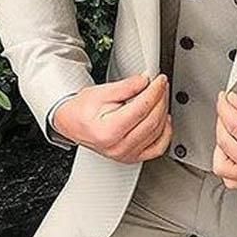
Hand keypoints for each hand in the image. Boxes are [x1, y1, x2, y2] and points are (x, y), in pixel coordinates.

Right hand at [52, 73, 172, 163]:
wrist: (71, 124)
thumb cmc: (81, 111)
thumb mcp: (100, 92)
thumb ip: (125, 87)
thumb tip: (145, 81)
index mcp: (108, 131)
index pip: (141, 108)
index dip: (154, 91)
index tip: (159, 80)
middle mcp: (118, 147)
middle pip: (152, 120)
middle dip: (160, 98)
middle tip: (161, 85)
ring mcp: (126, 155)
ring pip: (157, 133)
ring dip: (163, 112)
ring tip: (160, 97)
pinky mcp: (132, 157)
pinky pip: (158, 148)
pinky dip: (165, 133)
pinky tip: (163, 119)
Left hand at [213, 90, 236, 188]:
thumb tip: (234, 102)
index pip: (233, 125)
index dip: (225, 108)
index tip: (224, 98)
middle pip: (224, 141)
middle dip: (223, 120)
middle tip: (229, 108)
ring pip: (220, 163)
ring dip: (221, 144)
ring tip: (230, 129)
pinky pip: (230, 178)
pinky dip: (225, 164)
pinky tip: (231, 150)